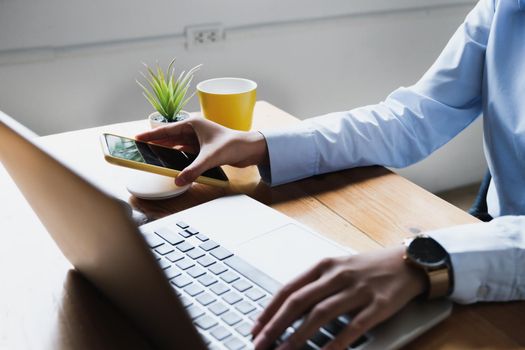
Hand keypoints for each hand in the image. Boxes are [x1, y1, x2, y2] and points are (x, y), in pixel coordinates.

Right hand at [136, 116, 268, 185]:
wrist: (250, 149)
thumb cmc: (233, 145)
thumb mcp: (210, 158)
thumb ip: (193, 170)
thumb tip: (178, 181)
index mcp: (193, 124)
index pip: (167, 130)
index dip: (151, 134)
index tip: (137, 137)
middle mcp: (194, 129)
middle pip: (169, 136)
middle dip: (155, 142)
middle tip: (139, 148)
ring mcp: (199, 138)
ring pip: (177, 144)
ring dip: (165, 149)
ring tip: (151, 155)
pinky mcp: (204, 148)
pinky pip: (185, 151)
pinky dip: (177, 156)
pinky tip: (169, 161)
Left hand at [252, 246, 426, 349]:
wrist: (409, 263)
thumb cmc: (368, 267)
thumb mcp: (338, 267)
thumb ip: (315, 284)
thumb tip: (286, 308)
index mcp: (325, 265)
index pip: (289, 289)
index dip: (269, 310)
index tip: (256, 328)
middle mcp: (338, 275)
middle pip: (299, 301)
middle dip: (276, 325)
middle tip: (260, 344)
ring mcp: (358, 290)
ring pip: (320, 314)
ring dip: (298, 336)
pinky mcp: (378, 305)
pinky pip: (353, 327)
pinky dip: (336, 343)